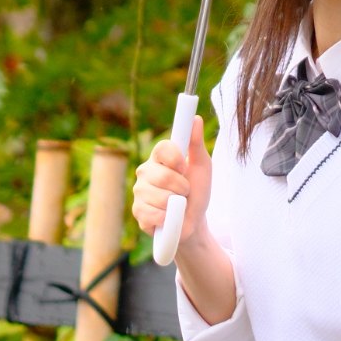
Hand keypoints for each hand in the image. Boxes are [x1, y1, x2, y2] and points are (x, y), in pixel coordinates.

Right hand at [132, 121, 211, 240]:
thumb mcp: (202, 166)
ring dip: (176, 204)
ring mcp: (139, 191)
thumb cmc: (198, 191)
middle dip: (181, 187)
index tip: (185, 167)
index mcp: (159, 157)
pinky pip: (153, 213)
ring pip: (159, 197)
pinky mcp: (138, 212)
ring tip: (177, 205)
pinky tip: (168, 217)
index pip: (162, 148)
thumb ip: (197, 143)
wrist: (194, 222)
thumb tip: (196, 118)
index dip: (176, 158)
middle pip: (162, 175)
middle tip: (185, 191)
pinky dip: (167, 218)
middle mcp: (145, 171)